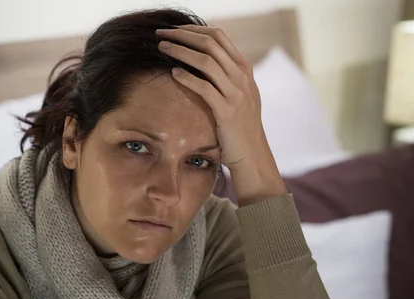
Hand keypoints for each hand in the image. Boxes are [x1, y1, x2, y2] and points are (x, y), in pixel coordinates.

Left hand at [156, 26, 286, 204]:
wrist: (252, 154)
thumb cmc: (239, 126)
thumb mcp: (239, 95)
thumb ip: (226, 76)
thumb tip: (202, 60)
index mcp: (244, 69)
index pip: (219, 36)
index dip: (194, 29)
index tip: (174, 30)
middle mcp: (242, 77)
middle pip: (210, 44)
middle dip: (182, 35)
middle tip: (161, 33)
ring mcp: (236, 93)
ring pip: (206, 61)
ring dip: (180, 51)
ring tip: (161, 48)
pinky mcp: (227, 111)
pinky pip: (204, 87)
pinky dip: (187, 77)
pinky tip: (173, 73)